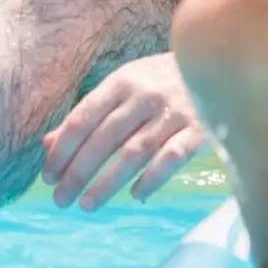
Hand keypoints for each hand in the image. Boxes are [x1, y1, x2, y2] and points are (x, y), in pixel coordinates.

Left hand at [40, 53, 204, 209]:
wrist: (219, 62)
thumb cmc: (161, 80)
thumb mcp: (124, 86)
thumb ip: (89, 114)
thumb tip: (48, 144)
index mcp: (122, 82)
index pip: (83, 118)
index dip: (63, 149)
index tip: (48, 177)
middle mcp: (145, 96)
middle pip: (105, 138)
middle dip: (79, 172)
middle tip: (60, 199)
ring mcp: (174, 113)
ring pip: (135, 152)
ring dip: (108, 181)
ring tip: (87, 205)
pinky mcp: (200, 130)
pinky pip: (173, 157)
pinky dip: (153, 178)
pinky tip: (136, 196)